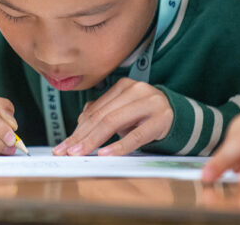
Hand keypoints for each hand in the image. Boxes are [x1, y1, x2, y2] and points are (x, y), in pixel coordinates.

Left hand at [52, 78, 172, 156]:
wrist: (176, 113)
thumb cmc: (144, 113)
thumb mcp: (123, 109)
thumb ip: (103, 112)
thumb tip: (79, 124)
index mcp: (123, 86)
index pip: (95, 110)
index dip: (77, 129)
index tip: (63, 145)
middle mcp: (135, 90)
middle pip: (101, 116)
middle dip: (81, 136)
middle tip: (66, 152)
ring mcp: (149, 103)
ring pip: (114, 122)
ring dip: (93, 140)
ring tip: (79, 153)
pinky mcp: (160, 120)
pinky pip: (136, 135)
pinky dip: (118, 146)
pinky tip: (104, 154)